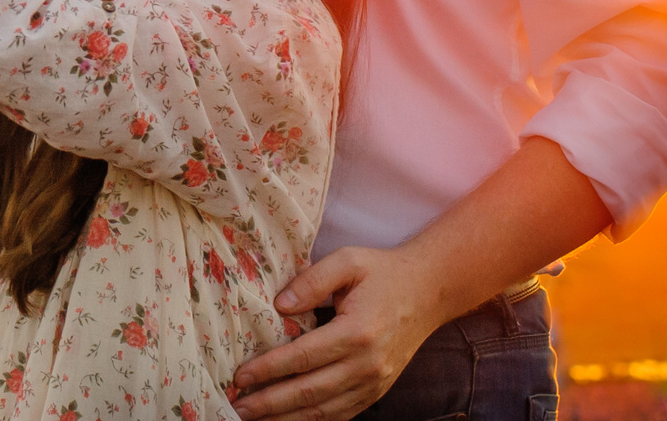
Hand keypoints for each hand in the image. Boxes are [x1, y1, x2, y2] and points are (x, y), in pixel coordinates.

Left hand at [229, 246, 445, 420]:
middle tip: (237, 407)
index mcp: (357, 332)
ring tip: (254, 419)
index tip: (240, 376)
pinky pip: (341, 414)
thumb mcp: (348, 261)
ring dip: (287, 419)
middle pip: (310, 392)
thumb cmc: (383, 272)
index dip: (269, 370)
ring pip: (324, 411)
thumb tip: (279, 306)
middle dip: (270, 403)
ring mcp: (375, 383)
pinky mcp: (377, 391)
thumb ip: (312, 281)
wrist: (429, 292)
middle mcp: (367, 365)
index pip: (303, 357)